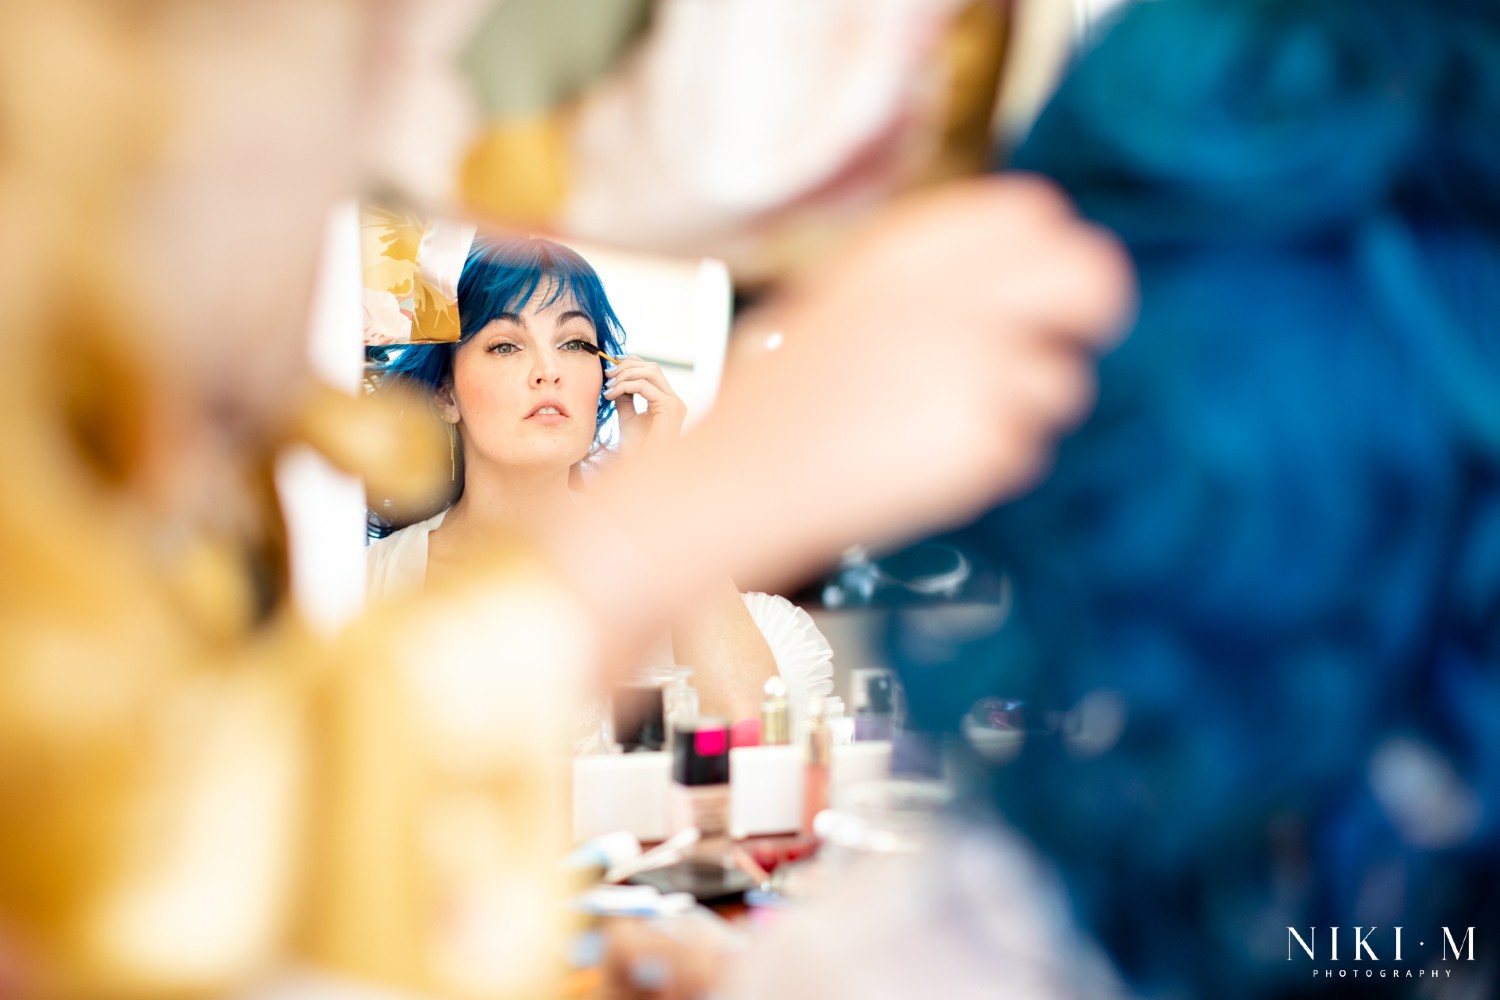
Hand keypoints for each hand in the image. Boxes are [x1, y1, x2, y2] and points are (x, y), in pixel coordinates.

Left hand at [605, 356, 686, 457]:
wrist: (643, 467)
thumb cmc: (637, 449)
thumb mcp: (628, 417)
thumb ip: (625, 398)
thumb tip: (615, 380)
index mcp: (666, 402)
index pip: (652, 371)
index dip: (632, 363)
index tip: (610, 367)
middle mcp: (674, 400)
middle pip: (652, 367)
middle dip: (627, 366)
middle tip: (606, 374)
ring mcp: (674, 403)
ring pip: (650, 371)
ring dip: (625, 375)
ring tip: (608, 387)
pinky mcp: (670, 407)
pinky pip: (644, 386)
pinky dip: (625, 386)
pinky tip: (611, 395)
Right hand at [713, 174, 1133, 568]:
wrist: (742, 473)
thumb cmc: (791, 393)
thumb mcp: (852, 296)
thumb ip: (939, 276)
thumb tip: (1032, 271)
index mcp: (914, 247)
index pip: (1032, 213)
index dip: (1048, 250)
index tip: (1039, 285)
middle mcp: (958, 294)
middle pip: (1091, 277)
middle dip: (1093, 312)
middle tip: (1070, 339)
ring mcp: (977, 367)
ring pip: (1062, 382)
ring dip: (1021, 408)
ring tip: (938, 425)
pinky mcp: (986, 437)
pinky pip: (1025, 449)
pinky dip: (988, 462)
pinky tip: (920, 461)